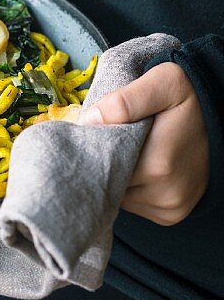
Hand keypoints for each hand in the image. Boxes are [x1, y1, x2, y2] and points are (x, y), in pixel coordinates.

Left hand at [78, 62, 208, 224]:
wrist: (222, 120)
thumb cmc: (189, 98)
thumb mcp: (163, 83)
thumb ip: (124, 101)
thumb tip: (89, 122)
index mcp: (157, 166)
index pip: (102, 165)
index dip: (94, 147)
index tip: (98, 129)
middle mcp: (165, 195)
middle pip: (110, 183)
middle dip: (104, 162)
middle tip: (113, 137)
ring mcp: (168, 209)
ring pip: (118, 196)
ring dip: (117, 175)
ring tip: (131, 150)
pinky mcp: (169, 216)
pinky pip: (133, 204)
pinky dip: (130, 187)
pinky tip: (141, 166)